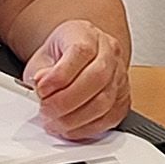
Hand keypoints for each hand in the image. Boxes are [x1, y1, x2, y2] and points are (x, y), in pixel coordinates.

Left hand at [19, 19, 128, 138]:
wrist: (77, 58)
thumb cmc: (60, 55)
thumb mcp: (43, 57)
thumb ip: (41, 71)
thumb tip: (41, 85)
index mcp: (88, 34)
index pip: (81, 52)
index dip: (60, 75)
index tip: (41, 90)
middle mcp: (109, 52)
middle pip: (97, 78)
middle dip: (66, 101)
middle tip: (45, 110)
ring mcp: (120, 76)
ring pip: (104, 102)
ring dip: (74, 118)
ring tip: (53, 122)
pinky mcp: (123, 100)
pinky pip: (109, 119)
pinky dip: (86, 128)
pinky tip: (69, 128)